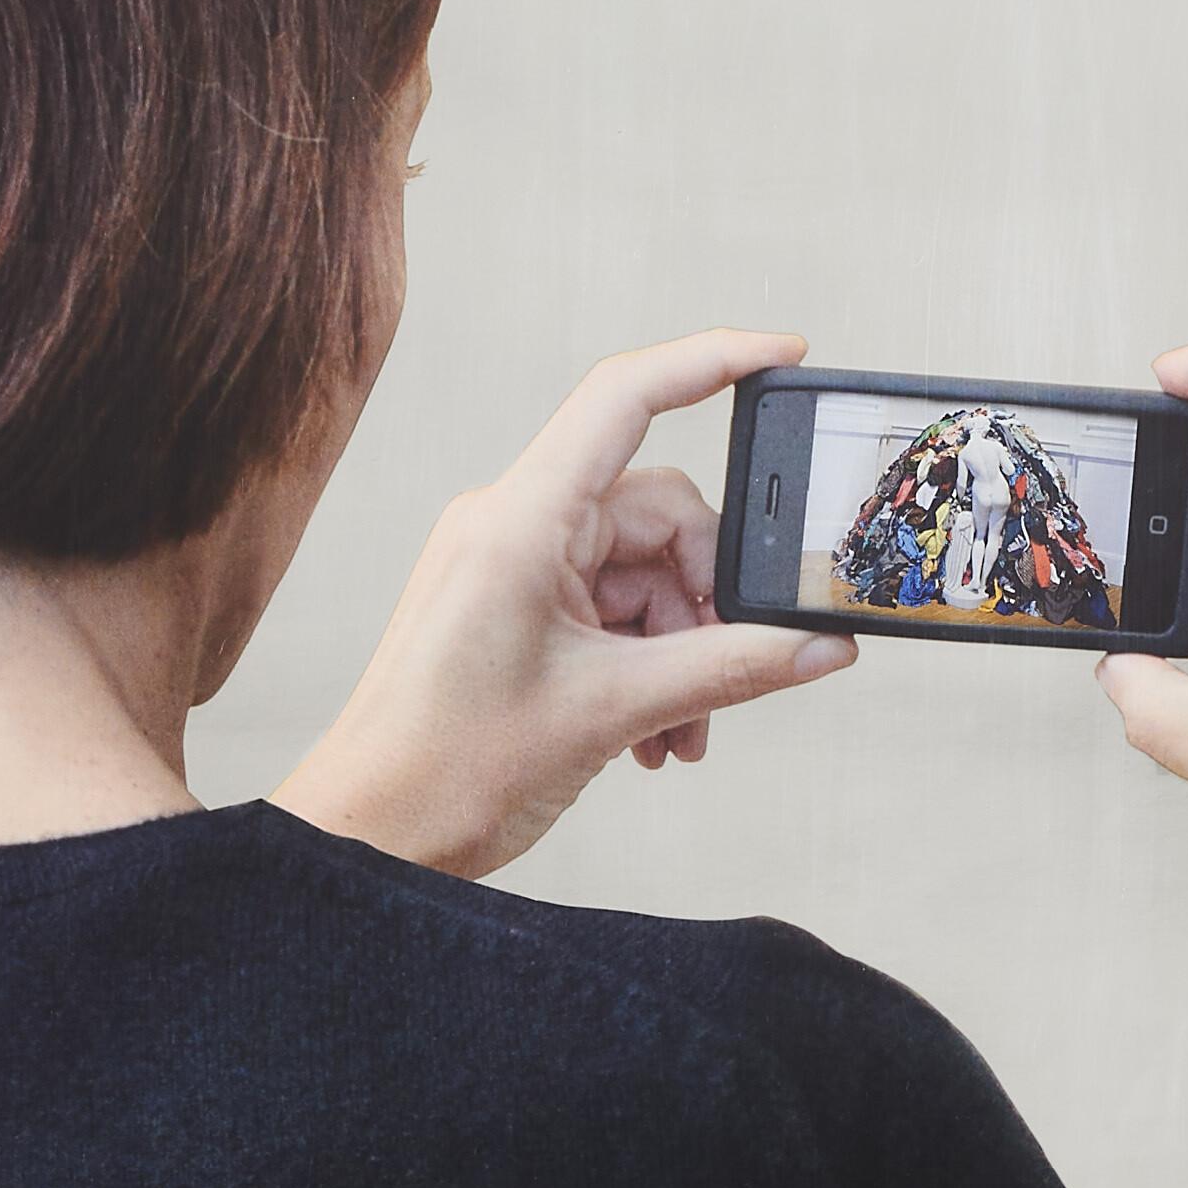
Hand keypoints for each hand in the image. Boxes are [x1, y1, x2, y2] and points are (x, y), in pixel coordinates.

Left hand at [269, 327, 857, 878]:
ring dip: (680, 647)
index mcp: (520, 519)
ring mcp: (509, 562)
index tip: (784, 353)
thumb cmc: (446, 769)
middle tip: (728, 677)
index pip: (625, 396)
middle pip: (657, 512)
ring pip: (642, 571)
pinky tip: (654, 733)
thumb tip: (818, 644)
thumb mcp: (614, 712)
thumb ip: (730, 668)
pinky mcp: (510, 603)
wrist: (369, 835)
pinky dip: (646, 659)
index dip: (711, 359)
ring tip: (682, 731)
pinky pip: (609, 605)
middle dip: (707, 598)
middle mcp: (511, 523)